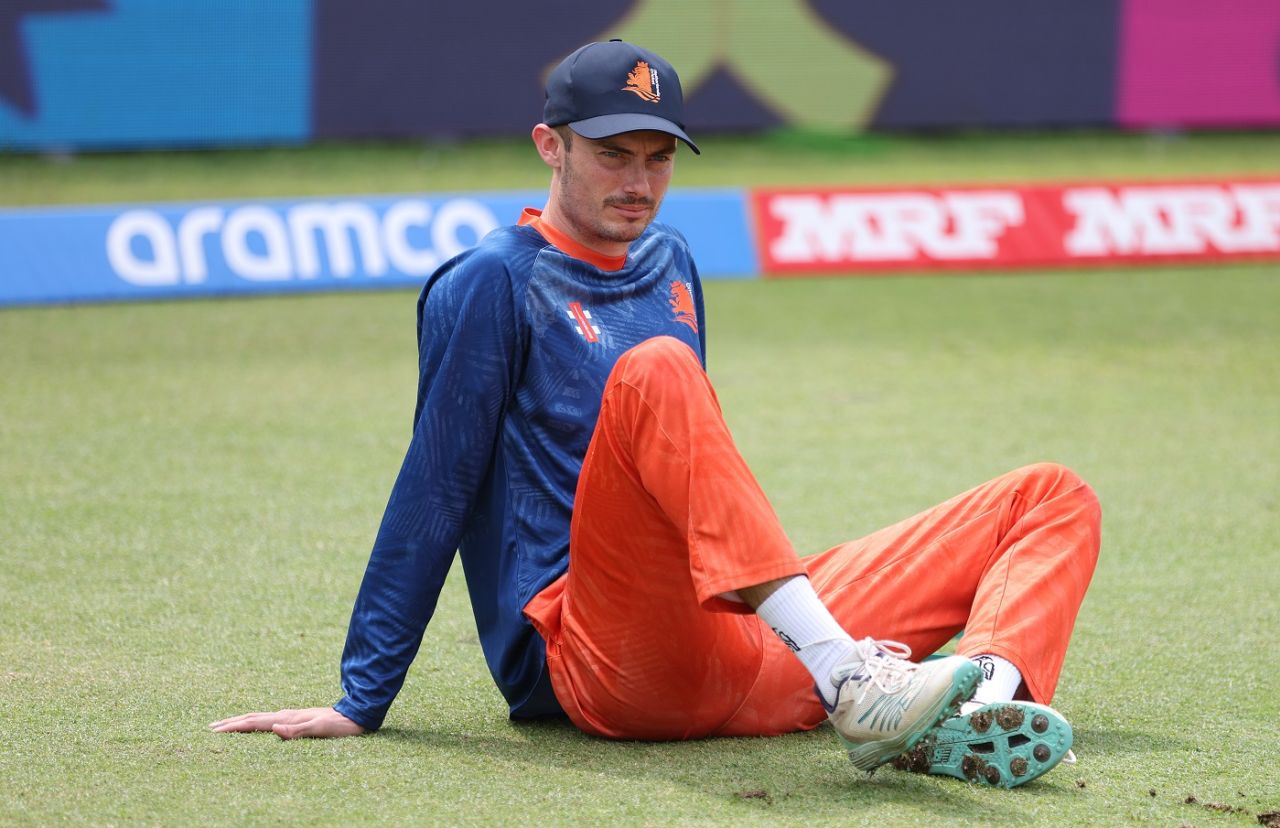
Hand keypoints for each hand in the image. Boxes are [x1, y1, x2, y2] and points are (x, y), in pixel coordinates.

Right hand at [208, 706, 365, 739]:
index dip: (234, 727)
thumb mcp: (320, 729)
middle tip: (210, 726)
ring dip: (240, 721)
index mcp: (287, 718)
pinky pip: (268, 720)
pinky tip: (255, 725)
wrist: (356, 714)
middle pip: (252, 717)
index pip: (254, 723)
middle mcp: (286, 714)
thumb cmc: (339, 725)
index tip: (214, 730)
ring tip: (225, 724)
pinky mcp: (296, 718)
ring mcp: (290, 715)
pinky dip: (254, 722)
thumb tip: (273, 728)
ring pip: (259, 717)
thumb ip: (297, 730)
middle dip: (231, 722)